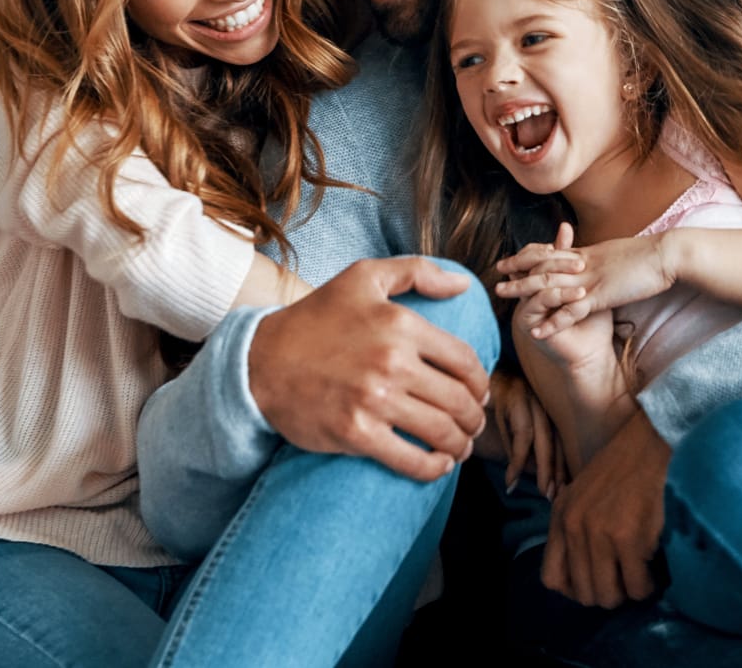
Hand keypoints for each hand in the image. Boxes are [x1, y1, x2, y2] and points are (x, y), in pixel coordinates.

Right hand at [248, 257, 489, 481]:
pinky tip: (440, 464)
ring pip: (442, 432)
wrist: (261, 359)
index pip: (464, 360)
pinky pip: (410, 460)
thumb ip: (417, 272)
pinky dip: (434, 468)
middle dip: (475, 416)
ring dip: (461, 444)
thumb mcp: (363, 277)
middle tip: (474, 422)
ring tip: (461, 445)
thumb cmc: (316, 317)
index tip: (478, 391)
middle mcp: (392, 362)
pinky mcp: (356, 433)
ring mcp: (375, 400)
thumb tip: (463, 285)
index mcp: (401, 324)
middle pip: (459, 400)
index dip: (480, 381)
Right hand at [488, 369, 565, 498]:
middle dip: (557, 469)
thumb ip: (525, 453)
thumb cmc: (480, 413)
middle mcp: (538, 394)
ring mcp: (526, 390)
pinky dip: (518, 459)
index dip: (563, 466)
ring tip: (543, 491)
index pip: (561, 438)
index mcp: (541, 403)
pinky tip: (512, 478)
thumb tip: (544, 477)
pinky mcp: (510, 391)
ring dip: (544, 466)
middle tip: (554, 496)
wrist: (454, 389)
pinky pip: (522, 430)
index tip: (564, 492)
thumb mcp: (506, 437)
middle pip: (555, 436)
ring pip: (542, 433)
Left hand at [498, 233, 671, 337]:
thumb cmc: (652, 256)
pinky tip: (536, 332)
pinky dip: (552, 322)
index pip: (553, 253)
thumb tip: (602, 258)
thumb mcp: (622, 255)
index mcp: (590, 254)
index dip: (532, 254)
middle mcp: (584, 264)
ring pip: (549, 286)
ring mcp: (590, 280)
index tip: (515, 257)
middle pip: (543, 265)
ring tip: (503, 297)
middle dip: (518, 269)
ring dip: (524, 292)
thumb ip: (607, 259)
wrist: (668, 255)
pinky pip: (570, 312)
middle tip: (498, 272)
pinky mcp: (600, 296)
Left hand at [541, 408, 670, 608]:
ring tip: (639, 573)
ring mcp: (597, 532)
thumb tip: (583, 577)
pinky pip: (637, 587)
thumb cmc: (623, 468)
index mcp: (560, 515)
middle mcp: (572, 525)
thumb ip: (576, 528)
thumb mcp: (584, 494)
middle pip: (583, 593)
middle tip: (625, 578)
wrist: (650, 442)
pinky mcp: (627, 537)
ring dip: (627, 592)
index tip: (598, 581)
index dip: (576, 589)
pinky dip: (647, 585)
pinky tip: (653, 566)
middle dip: (608, 593)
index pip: (552, 578)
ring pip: (608, 596)